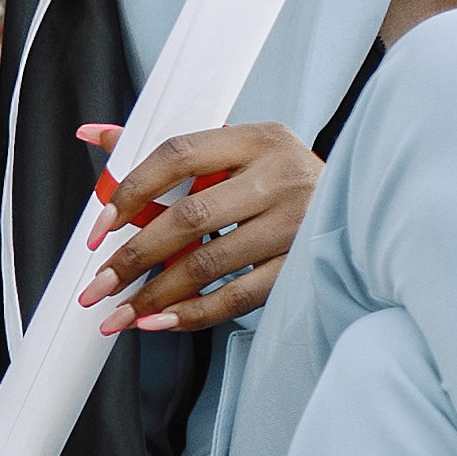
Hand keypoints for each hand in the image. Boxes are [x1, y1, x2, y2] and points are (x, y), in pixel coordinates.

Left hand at [79, 115, 315, 337]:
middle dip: (133, 257)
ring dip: (155, 295)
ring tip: (118, 313)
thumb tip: (94, 133)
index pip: (179, 154)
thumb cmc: (279, 178)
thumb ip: (168, 151)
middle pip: (190, 217)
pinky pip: (238, 297)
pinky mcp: (302, 265)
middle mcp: (280, 178)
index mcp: (257, 139)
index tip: (99, 226)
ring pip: (210, 263)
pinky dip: (193, 314)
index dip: (131, 190)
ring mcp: (295, 224)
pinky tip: (159, 322)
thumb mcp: (236, 152)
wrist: (362, 205)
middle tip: (97, 285)